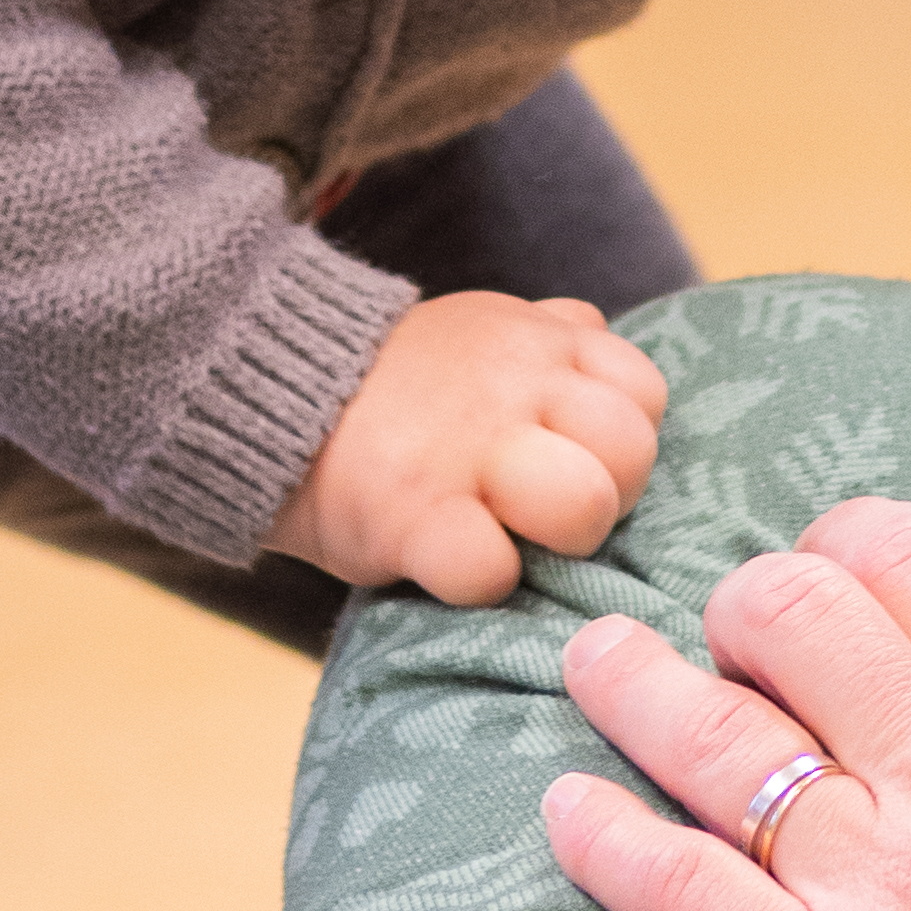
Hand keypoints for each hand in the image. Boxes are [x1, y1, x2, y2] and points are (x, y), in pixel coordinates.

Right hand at [275, 290, 669, 611]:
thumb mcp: (480, 329)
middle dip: (604, 495)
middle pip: (629, 452)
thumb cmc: (394, 385)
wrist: (266, 393)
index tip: (570, 455)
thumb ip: (550, 336)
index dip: (620, 440)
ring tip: (507, 534)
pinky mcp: (415, 516)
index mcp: (539, 342)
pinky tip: (449, 561)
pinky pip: (492, 570)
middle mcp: (516, 388)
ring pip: (584, 505)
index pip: (645, 394)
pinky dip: (479, 581)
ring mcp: (468, 452)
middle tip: (543, 508)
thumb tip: (600, 336)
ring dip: (556, 541)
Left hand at [546, 493, 910, 910]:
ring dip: (634, 682)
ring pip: (712, 736)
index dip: (850, 542)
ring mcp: (879, 888)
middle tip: (732, 625)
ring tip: (598, 662)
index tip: (831, 567)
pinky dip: (604, 838)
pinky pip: (676, 890)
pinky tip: (568, 809)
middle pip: (796, 618)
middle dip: (748, 600)